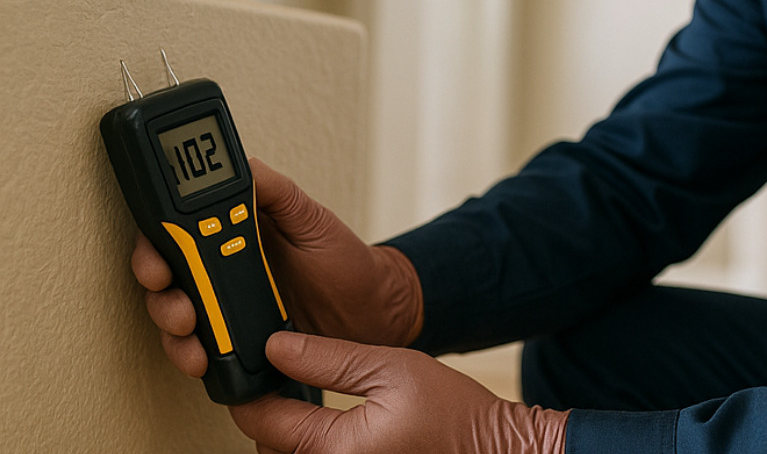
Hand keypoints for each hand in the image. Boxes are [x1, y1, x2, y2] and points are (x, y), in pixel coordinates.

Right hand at [131, 158, 423, 376]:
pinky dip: (192, 355)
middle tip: (181, 304)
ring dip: (171, 325)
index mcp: (234, 231)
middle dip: (159, 290)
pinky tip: (203, 360)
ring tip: (192, 335)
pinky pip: (200, 348)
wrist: (375, 314)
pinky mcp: (235, 341)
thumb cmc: (346, 262)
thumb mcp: (313, 220)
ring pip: (175, 314)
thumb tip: (246, 165)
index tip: (158, 257)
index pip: (176, 229)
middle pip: (165, 275)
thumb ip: (278, 193)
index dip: (156, 241)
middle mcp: (221, 267)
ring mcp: (225, 305)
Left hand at [230, 332, 567, 453]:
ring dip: (286, 432)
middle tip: (272, 377)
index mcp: (337, 448)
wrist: (494, 448)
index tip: (248, 364)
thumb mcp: (390, 367)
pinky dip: (310, 443)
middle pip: (268, 445)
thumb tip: (276, 347)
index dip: (247, 388)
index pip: (263, 421)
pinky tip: (321, 422)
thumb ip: (328, 358)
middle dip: (265, 413)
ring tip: (294, 398)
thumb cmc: (455, 413)